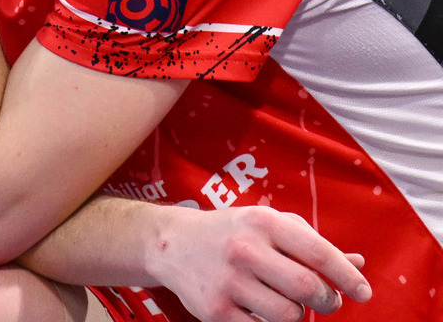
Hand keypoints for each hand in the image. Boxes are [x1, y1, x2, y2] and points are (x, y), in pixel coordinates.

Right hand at [149, 205, 370, 321]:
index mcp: (262, 222)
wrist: (171, 243)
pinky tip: (261, 310)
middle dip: (327, 301)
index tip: (363, 292)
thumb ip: (310, 243)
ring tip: (285, 302)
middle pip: (308, 289)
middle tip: (325, 300)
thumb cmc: (231, 233)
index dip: (346, 276)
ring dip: (297, 315)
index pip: (317, 252)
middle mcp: (245, 249)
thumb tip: (357, 264)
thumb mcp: (266, 225)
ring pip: (290, 316)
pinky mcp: (217, 311)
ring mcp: (230, 281)